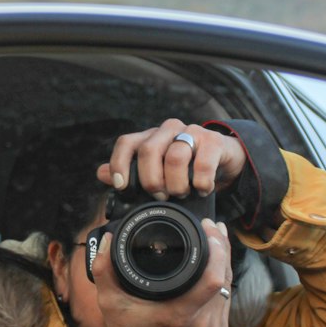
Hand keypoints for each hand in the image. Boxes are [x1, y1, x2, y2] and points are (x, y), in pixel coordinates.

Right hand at [92, 217, 233, 326]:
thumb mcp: (109, 301)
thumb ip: (104, 269)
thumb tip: (110, 239)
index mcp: (179, 315)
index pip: (213, 279)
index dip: (216, 249)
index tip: (207, 228)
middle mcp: (202, 323)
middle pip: (225, 277)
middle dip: (221, 247)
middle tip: (211, 226)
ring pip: (229, 285)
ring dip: (224, 260)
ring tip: (216, 238)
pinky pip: (227, 297)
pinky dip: (223, 277)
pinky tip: (218, 262)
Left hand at [97, 119, 246, 200]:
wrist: (224, 158)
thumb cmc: (186, 166)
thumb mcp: (158, 171)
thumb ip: (131, 173)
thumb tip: (101, 173)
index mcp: (150, 137)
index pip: (126, 143)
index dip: (119, 164)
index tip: (122, 187)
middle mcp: (168, 130)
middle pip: (149, 150)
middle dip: (151, 179)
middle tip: (159, 195)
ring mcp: (192, 132)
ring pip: (175, 156)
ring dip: (176, 184)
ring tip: (181, 194)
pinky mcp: (213, 141)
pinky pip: (203, 163)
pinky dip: (200, 182)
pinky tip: (201, 189)